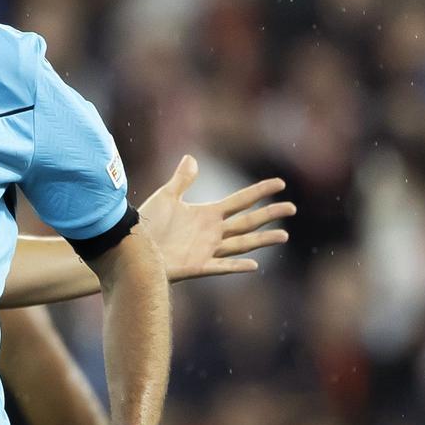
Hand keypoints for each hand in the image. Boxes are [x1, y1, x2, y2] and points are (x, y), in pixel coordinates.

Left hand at [140, 155, 293, 282]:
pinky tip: (254, 265)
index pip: (240, 200)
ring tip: (284, 235)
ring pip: (242, 243)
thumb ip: (182, 180)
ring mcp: (207, 250)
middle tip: (292, 208)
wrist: (132, 244)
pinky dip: (237, 266)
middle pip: (248, 221)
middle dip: (270, 214)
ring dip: (262, 239)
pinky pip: (221, 266)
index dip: (259, 191)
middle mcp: (212, 232)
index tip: (280, 183)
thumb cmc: (148, 223)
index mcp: (207, 214)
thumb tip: (191, 158)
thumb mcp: (166, 197)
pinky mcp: (197, 266)